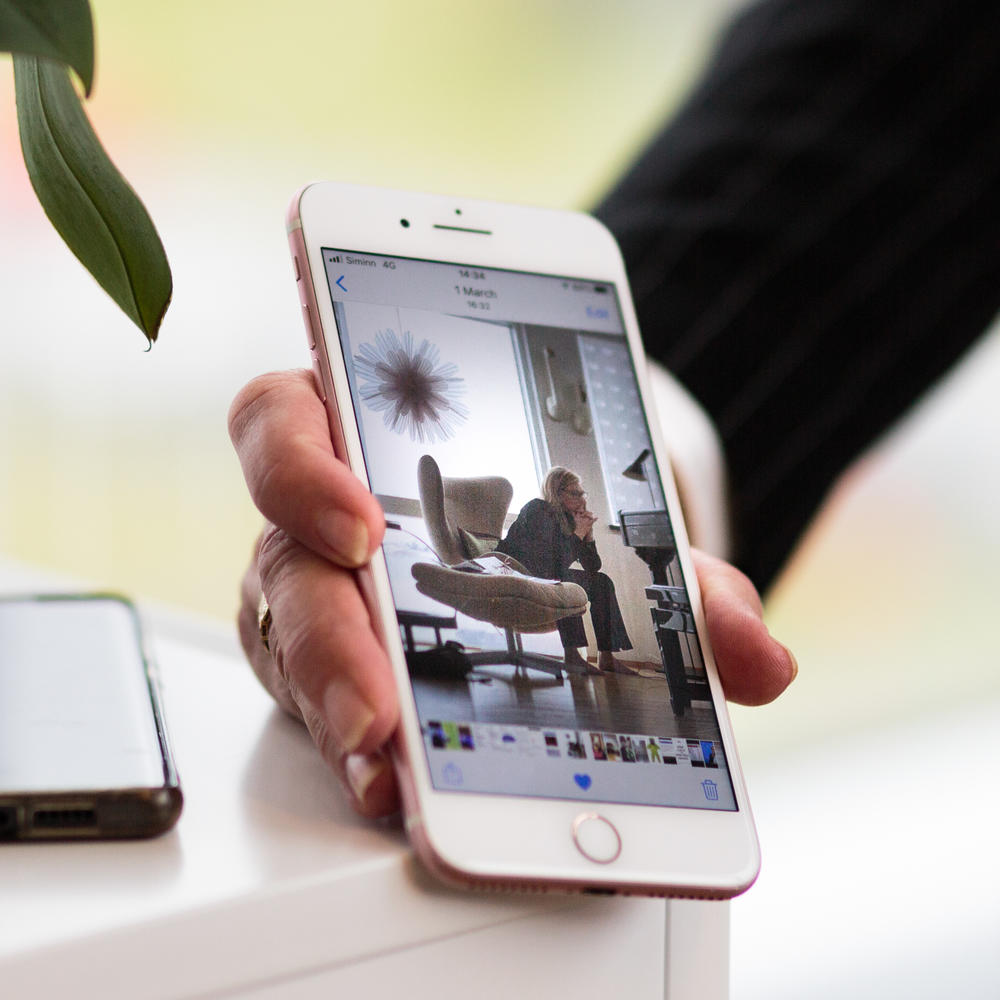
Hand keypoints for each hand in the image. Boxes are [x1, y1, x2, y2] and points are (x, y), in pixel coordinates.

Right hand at [230, 369, 796, 817]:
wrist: (542, 536)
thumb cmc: (553, 514)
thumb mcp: (615, 529)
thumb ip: (684, 579)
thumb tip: (760, 659)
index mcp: (369, 433)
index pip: (285, 419)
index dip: (301, 466)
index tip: (364, 524)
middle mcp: (327, 516)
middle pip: (283, 560)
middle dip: (327, 640)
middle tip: (381, 708)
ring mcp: (322, 594)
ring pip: (286, 646)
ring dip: (336, 713)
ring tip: (392, 773)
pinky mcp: (331, 665)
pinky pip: (316, 702)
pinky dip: (356, 747)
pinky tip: (400, 786)